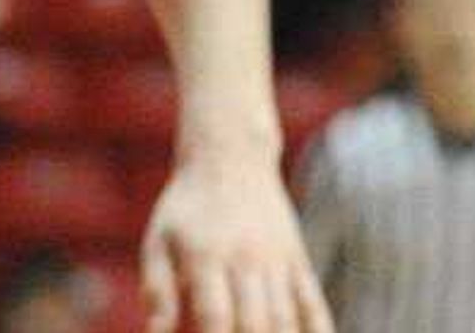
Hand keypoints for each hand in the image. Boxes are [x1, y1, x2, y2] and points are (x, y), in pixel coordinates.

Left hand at [141, 150, 331, 332]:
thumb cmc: (185, 207)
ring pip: (285, 317)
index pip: (214, 315)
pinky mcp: (297, 259)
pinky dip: (318, 330)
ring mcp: (278, 259)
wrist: (232, 158)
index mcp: (207, 257)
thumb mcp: (157, 242)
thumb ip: (156, 290)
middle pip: (255, 322)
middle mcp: (248, 259)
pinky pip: (311, 301)